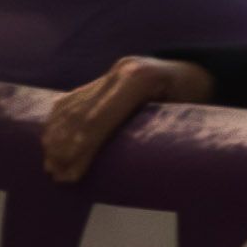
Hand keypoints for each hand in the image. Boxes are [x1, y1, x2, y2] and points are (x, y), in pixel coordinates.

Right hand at [45, 54, 211, 180]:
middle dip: (64, 147)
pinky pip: (71, 100)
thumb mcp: (188, 112)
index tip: (71, 174)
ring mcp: (111, 73)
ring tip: (49, 164)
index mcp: (141, 78)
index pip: (99, 117)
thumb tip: (129, 168)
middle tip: (55, 175)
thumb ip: (158, 131)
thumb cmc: (198, 98)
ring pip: (70, 106)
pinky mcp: (104, 78)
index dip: (82, 147)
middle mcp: (121, 72)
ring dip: (55, 137)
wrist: (198, 71)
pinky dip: (57, 122)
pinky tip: (48, 142)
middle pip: (80, 113)